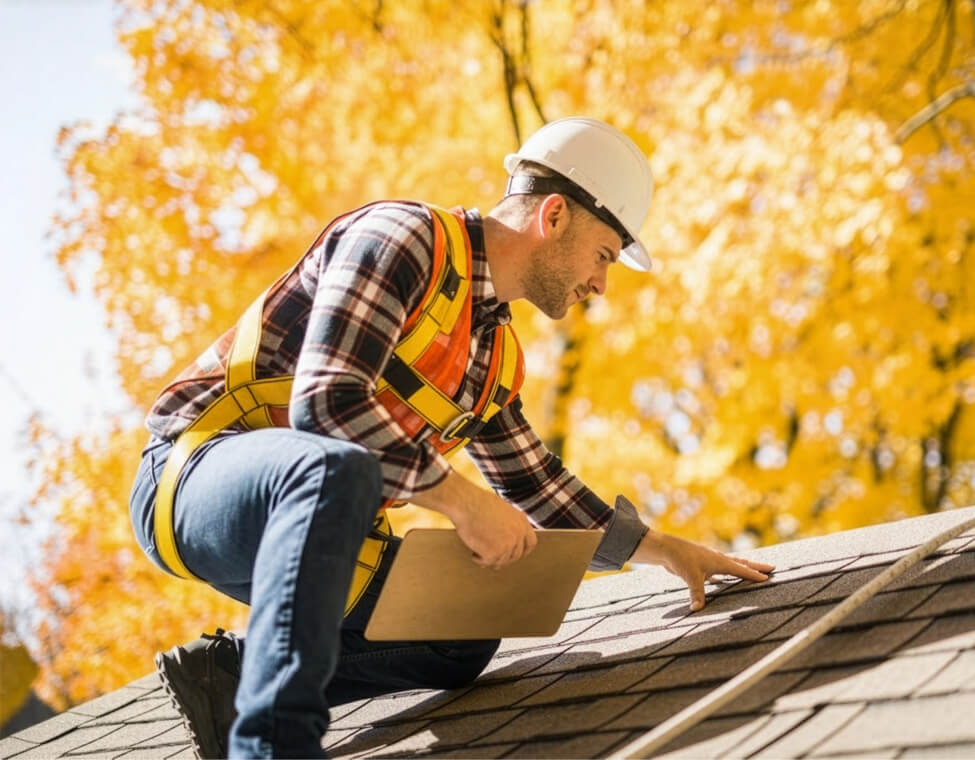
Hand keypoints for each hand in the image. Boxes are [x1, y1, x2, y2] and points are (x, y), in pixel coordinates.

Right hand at [410, 469, 536, 568]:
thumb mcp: (502, 510)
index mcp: (522, 521)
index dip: (522, 552)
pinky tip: (473, 552)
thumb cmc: (478, 502)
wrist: (466, 503)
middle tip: (490, 556)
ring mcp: (508, 544)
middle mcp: (518, 533)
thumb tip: (506, 540)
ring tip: (477, 549)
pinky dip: (478, 559)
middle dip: (503, 558)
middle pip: (515, 556)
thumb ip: (509, 524)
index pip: (530, 543)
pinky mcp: (494, 552)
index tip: (513, 556)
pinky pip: (487, 562)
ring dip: (489, 558)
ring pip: (500, 561)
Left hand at [632, 530, 773, 610]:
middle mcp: (717, 559)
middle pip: (741, 563)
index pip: (741, 570)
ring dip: (742, 568)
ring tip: (753, 571)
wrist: (665, 549)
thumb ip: (697, 594)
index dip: (754, 575)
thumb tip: (698, 610)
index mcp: (719, 561)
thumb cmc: (680, 559)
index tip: (769, 578)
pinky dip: (724, 574)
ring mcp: (709, 561)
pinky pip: (717, 570)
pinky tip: (723, 581)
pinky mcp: (701, 564)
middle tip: (771, 568)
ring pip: (731, 565)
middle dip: (756, 567)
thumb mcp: (691, 577)